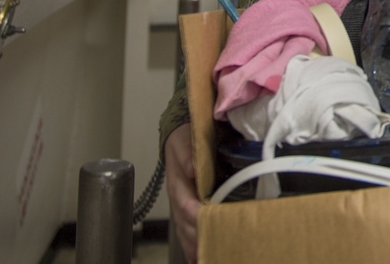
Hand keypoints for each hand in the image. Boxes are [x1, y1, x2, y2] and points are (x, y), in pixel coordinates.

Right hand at [165, 124, 199, 262]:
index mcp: (178, 182)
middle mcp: (178, 197)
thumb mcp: (184, 140)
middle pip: (185, 223)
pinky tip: (197, 257)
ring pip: (185, 230)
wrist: (178, 137)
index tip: (206, 223)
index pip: (185, 204)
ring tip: (204, 258)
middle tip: (211, 248)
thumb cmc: (184, 139)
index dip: (195, 215)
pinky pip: (186, 230)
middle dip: (197, 237)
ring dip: (194, 245)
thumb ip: (187, 153)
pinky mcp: (186, 208)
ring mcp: (181, 204)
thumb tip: (191, 169)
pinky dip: (191, 246)